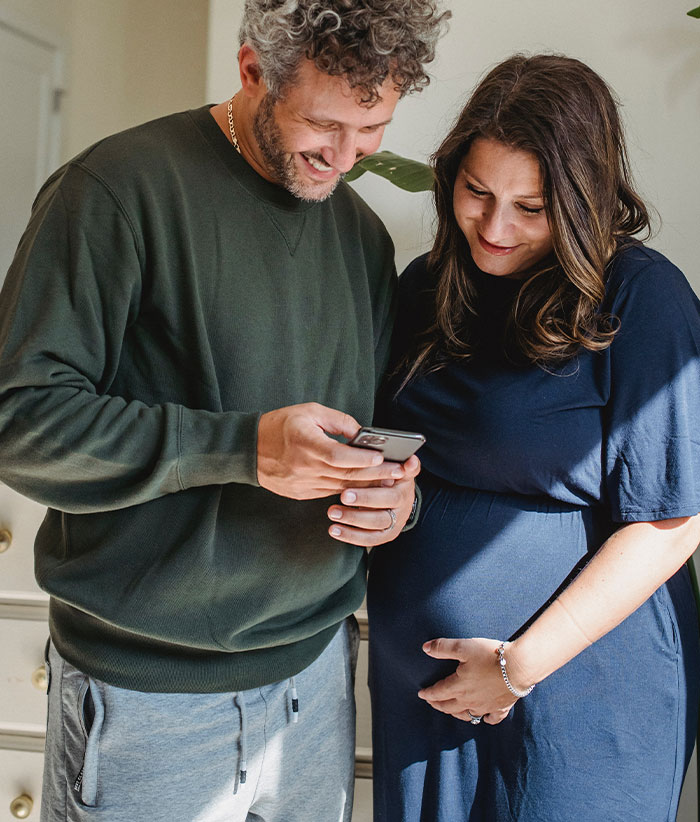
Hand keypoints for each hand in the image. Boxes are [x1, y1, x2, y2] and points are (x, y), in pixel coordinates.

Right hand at [257, 403, 407, 499]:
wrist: (248, 449)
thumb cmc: (280, 425)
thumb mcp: (309, 412)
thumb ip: (338, 421)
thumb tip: (363, 434)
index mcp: (305, 443)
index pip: (339, 456)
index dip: (362, 459)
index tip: (382, 457)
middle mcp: (304, 467)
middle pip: (346, 475)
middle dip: (376, 474)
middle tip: (400, 472)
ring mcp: (302, 484)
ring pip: (341, 487)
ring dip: (367, 485)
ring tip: (390, 480)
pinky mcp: (301, 493)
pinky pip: (330, 492)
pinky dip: (349, 489)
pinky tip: (366, 486)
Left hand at [326, 456, 420, 546]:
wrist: (400, 497)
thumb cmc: (395, 478)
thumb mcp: (402, 469)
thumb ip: (406, 465)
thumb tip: (412, 461)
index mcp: (405, 493)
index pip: (392, 496)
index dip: (372, 494)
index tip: (353, 490)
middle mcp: (401, 511)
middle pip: (383, 513)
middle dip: (362, 504)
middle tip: (342, 496)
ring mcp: (393, 525)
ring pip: (374, 527)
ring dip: (352, 520)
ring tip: (333, 513)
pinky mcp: (384, 536)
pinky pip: (367, 539)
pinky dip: (349, 536)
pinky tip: (334, 530)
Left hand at [418, 637, 519, 724]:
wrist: (519, 667)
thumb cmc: (491, 655)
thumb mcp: (463, 647)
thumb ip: (443, 647)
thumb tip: (425, 648)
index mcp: (459, 686)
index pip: (438, 692)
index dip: (428, 693)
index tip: (421, 694)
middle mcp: (470, 700)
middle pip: (449, 707)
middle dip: (438, 705)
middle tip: (431, 703)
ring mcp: (486, 706)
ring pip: (467, 715)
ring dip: (456, 713)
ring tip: (452, 711)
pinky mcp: (501, 708)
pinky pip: (491, 719)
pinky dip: (485, 719)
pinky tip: (483, 717)